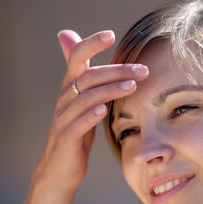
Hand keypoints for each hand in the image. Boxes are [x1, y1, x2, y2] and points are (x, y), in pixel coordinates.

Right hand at [33, 29, 148, 190]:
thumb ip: (87, 80)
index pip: (77, 57)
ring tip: (133, 87)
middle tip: (144, 70)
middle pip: (89, 76)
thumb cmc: (75, 132)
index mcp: (70, 87)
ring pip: (86, 98)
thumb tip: (90, 58)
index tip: (110, 34)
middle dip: (117, 70)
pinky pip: (78, 125)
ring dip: (110, 90)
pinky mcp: (66, 138)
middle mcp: (64, 99)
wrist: (58, 169)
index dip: (91, 43)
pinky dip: (90, 116)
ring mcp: (64, 119)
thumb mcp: (81, 103)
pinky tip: (104, 112)